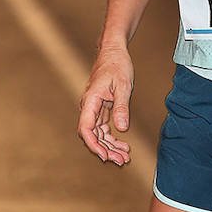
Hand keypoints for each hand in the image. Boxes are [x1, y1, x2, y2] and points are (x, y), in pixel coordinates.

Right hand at [77, 43, 134, 165]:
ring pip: (98, 133)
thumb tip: (122, 129)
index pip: (86, 129)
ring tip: (125, 157)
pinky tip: (123, 145)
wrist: (114, 51)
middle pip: (92, 135)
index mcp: (90, 101)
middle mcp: (89, 106)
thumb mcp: (123, 85)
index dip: (94, 145)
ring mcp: (94, 108)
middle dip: (106, 150)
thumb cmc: (117, 64)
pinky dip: (112, 137)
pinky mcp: (101, 108)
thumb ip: (122, 107)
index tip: (105, 156)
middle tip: (121, 161)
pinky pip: (103, 127)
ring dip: (110, 146)